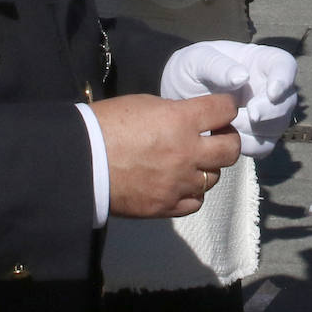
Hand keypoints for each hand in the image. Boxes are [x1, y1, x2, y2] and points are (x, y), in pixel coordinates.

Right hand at [92, 91, 239, 217]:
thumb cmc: (108, 124)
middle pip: (231, 149)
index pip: (225, 109)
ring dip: (206, 167)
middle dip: (228, 140)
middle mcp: (187, 153)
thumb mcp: (147, 105)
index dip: (227, 107)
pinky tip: (179, 183)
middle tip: (217, 137)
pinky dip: (191, 192)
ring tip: (190, 161)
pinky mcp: (166, 206)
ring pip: (213, 177)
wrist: (80, 160)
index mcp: (181, 121)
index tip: (223, 109)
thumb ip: (177, 113)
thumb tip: (195, 120)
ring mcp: (178, 183)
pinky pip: (195, 201)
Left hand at [161, 40, 297, 159]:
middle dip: (272, 110)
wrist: (178, 96)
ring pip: (278, 126)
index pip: (284, 65)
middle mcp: (267, 86)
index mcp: (258, 62)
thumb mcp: (197, 60)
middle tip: (251, 115)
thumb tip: (243, 77)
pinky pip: (263, 146)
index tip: (272, 92)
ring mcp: (264, 112)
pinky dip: (249, 146)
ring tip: (229, 125)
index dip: (284, 78)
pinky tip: (227, 138)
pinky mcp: (255, 135)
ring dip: (258, 130)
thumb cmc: (191, 69)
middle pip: (286, 101)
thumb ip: (217, 66)